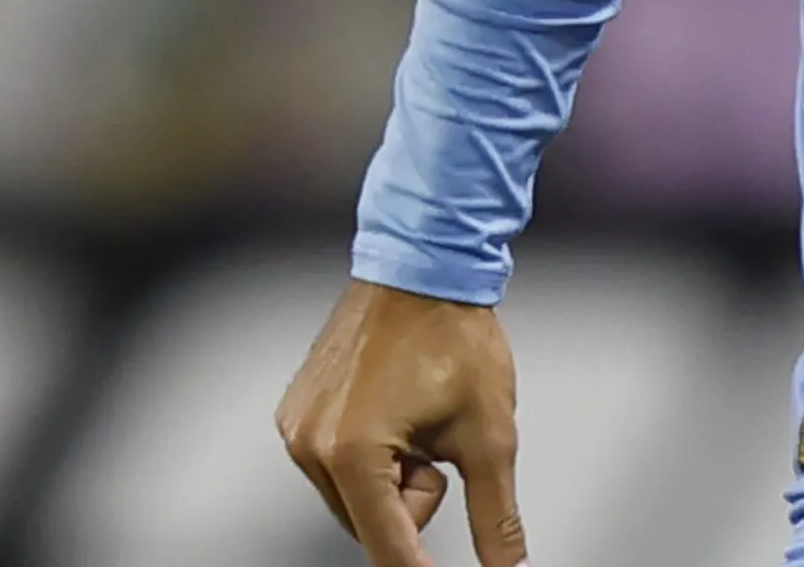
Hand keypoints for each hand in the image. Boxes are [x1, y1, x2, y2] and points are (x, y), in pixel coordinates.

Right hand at [276, 279, 527, 566]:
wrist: (424, 267)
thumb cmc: (455, 338)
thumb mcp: (490, 435)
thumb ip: (496, 513)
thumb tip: (507, 565)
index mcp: (352, 454)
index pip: (388, 546)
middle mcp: (311, 446)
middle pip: (372, 521)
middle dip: (414, 494)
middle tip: (437, 439)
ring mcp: (297, 428)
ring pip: (356, 495)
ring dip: (394, 474)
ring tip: (417, 415)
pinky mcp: (296, 412)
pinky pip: (338, 463)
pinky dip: (372, 452)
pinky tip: (395, 407)